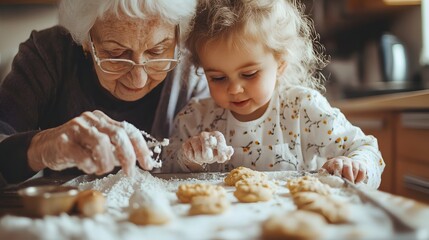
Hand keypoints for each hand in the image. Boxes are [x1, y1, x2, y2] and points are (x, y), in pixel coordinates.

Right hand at [28, 110, 155, 175]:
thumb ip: (115, 149)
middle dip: (128, 156)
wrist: (43, 147)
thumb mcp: (98, 146)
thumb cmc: (75, 148)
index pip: (129, 129)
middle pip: (118, 134)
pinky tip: (88, 168)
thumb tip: (137, 161)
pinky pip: (82, 155)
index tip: (148, 164)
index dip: (141, 147)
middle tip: (130, 172)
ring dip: (106, 162)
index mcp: (103, 120)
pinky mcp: (64, 141)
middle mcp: (91, 120)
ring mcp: (77, 128)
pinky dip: (89, 165)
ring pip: (101, 143)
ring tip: (102, 169)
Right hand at [181, 131, 233, 165]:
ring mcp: (194, 138)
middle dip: (208, 157)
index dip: (221, 149)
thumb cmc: (211, 152)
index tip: (221, 159)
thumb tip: (230, 151)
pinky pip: (189, 153)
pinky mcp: (186, 144)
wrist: (197, 153)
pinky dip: (192, 158)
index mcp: (215, 135)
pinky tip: (195, 156)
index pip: (219, 138)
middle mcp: (205, 135)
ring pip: (197, 151)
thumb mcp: (220, 153)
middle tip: (209, 159)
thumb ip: (226, 152)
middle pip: (207, 146)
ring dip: (200, 158)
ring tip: (201, 158)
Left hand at [321, 156, 366, 182]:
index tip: (339, 179)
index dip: (338, 172)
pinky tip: (356, 182)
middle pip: (348, 167)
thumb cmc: (332, 171)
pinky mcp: (361, 166)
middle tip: (347, 185)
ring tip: (351, 185)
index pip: (337, 164)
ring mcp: (353, 162)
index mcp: (335, 161)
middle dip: (348, 177)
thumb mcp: (326, 171)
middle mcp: (345, 160)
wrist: (342, 166)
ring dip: (354, 178)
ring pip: (356, 169)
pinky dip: (360, 178)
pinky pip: (363, 171)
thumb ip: (323, 173)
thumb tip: (321, 174)